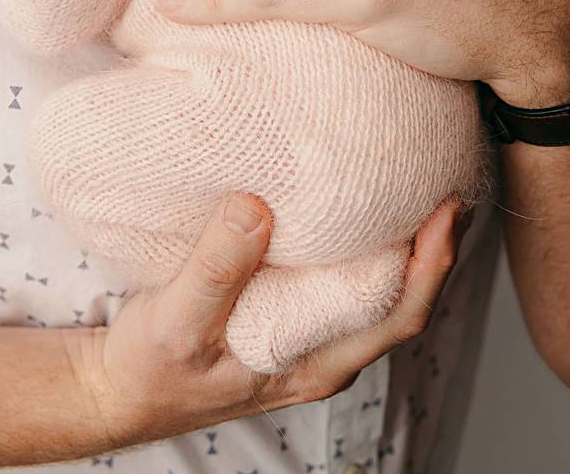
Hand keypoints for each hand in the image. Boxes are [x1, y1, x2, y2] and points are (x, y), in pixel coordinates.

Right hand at [66, 192, 472, 446]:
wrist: (121, 391)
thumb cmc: (152, 366)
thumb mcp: (177, 320)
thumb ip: (217, 268)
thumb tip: (255, 209)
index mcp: (315, 363)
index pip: (401, 315)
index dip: (433, 263)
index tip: (448, 207)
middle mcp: (324, 354)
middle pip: (402, 303)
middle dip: (432, 246)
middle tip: (446, 178)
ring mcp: (308, 341)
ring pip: (375, 295)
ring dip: (401, 247)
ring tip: (411, 187)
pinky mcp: (287, 322)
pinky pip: (343, 286)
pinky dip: (362, 249)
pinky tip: (353, 213)